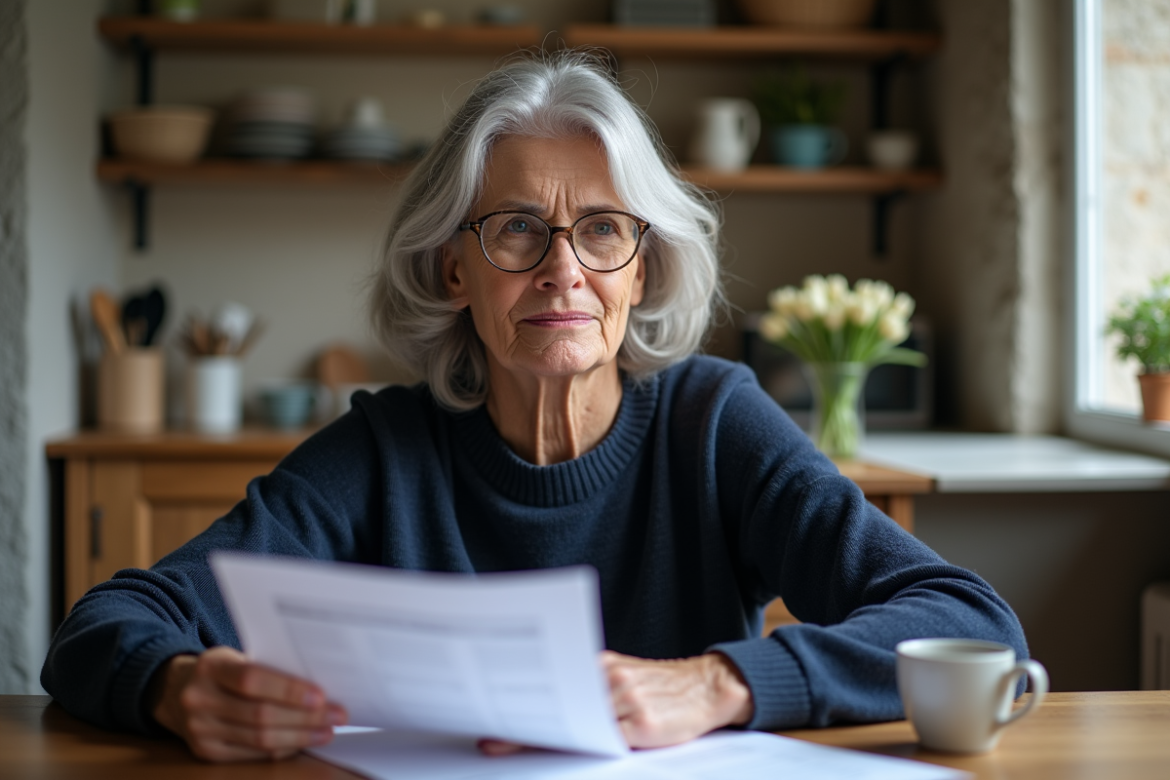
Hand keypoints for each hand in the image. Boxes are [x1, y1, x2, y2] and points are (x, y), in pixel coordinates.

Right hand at [148, 646, 347, 761]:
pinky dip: (281, 749)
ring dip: (300, 737)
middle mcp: (200, 699)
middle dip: (305, 718)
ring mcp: (200, 730)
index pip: (253, 680)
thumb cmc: (221, 669)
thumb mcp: (236, 656)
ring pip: (259, 740)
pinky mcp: (205, 752)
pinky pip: (252, 754)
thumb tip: (318, 686)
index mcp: (210, 667)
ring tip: (326, 731)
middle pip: (260, 715)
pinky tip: (301, 742)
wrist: (175, 689)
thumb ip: (268, 668)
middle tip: (337, 715)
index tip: (322, 695)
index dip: (289, 690)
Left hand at [479, 650, 752, 755]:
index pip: (555, 683)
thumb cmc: (662, 688)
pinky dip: (582, 747)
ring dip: (546, 737)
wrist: (708, 687)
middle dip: (525, 723)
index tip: (496, 716)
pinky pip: (605, 740)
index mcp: (602, 666)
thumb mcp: (624, 679)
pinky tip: (566, 752)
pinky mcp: (642, 726)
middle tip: (493, 738)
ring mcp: (626, 702)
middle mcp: (611, 679)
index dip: (526, 701)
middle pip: (559, 703)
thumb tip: (553, 704)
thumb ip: (593, 688)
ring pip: (577, 723)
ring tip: (515, 746)